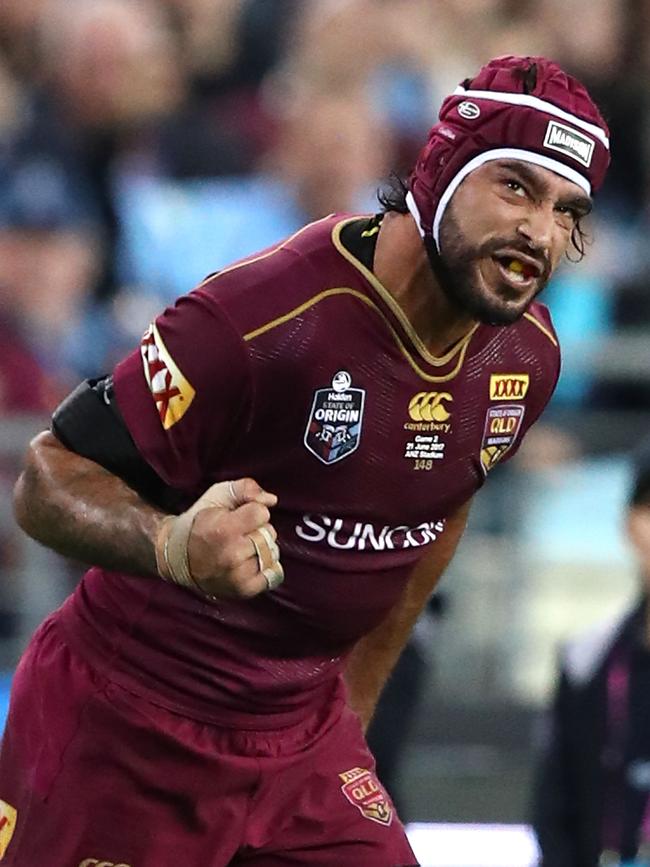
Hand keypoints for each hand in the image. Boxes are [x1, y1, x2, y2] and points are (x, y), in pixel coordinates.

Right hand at [155, 478, 282, 598]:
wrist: (178, 557)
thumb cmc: (198, 523)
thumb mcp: (217, 495)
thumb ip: (245, 488)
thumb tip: (271, 500)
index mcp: (224, 529)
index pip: (262, 513)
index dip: (253, 511)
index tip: (239, 516)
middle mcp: (232, 555)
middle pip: (269, 533)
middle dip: (257, 529)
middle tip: (238, 533)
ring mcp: (238, 576)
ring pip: (272, 553)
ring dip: (262, 549)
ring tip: (242, 548)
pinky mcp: (244, 590)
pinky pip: (274, 575)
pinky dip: (267, 567)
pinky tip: (250, 562)